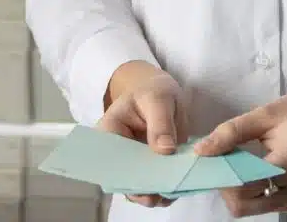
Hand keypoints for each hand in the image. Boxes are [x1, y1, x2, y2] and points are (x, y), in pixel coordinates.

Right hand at [98, 66, 189, 208]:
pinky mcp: (149, 170)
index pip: (110, 160)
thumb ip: (160, 123)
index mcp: (109, 133)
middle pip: (125, 179)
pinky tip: (177, 189)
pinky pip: (154, 186)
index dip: (125, 176)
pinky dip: (166, 190)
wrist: (162, 93)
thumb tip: (165, 150)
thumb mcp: (158, 100)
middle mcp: (117, 154)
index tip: (143, 187)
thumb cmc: (154, 91)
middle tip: (160, 194)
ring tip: (171, 193)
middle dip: (143, 189)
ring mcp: (133, 164)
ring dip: (155, 193)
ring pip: (140, 188)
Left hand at [192, 85, 286, 217]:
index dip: (220, 174)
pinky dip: (258, 191)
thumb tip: (202, 151)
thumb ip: (232, 132)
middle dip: (227, 186)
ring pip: (256, 209)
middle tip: (225, 160)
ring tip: (241, 160)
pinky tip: (259, 168)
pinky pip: (270, 205)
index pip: (242, 187)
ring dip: (241, 189)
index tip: (211, 157)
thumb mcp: (266, 113)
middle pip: (245, 207)